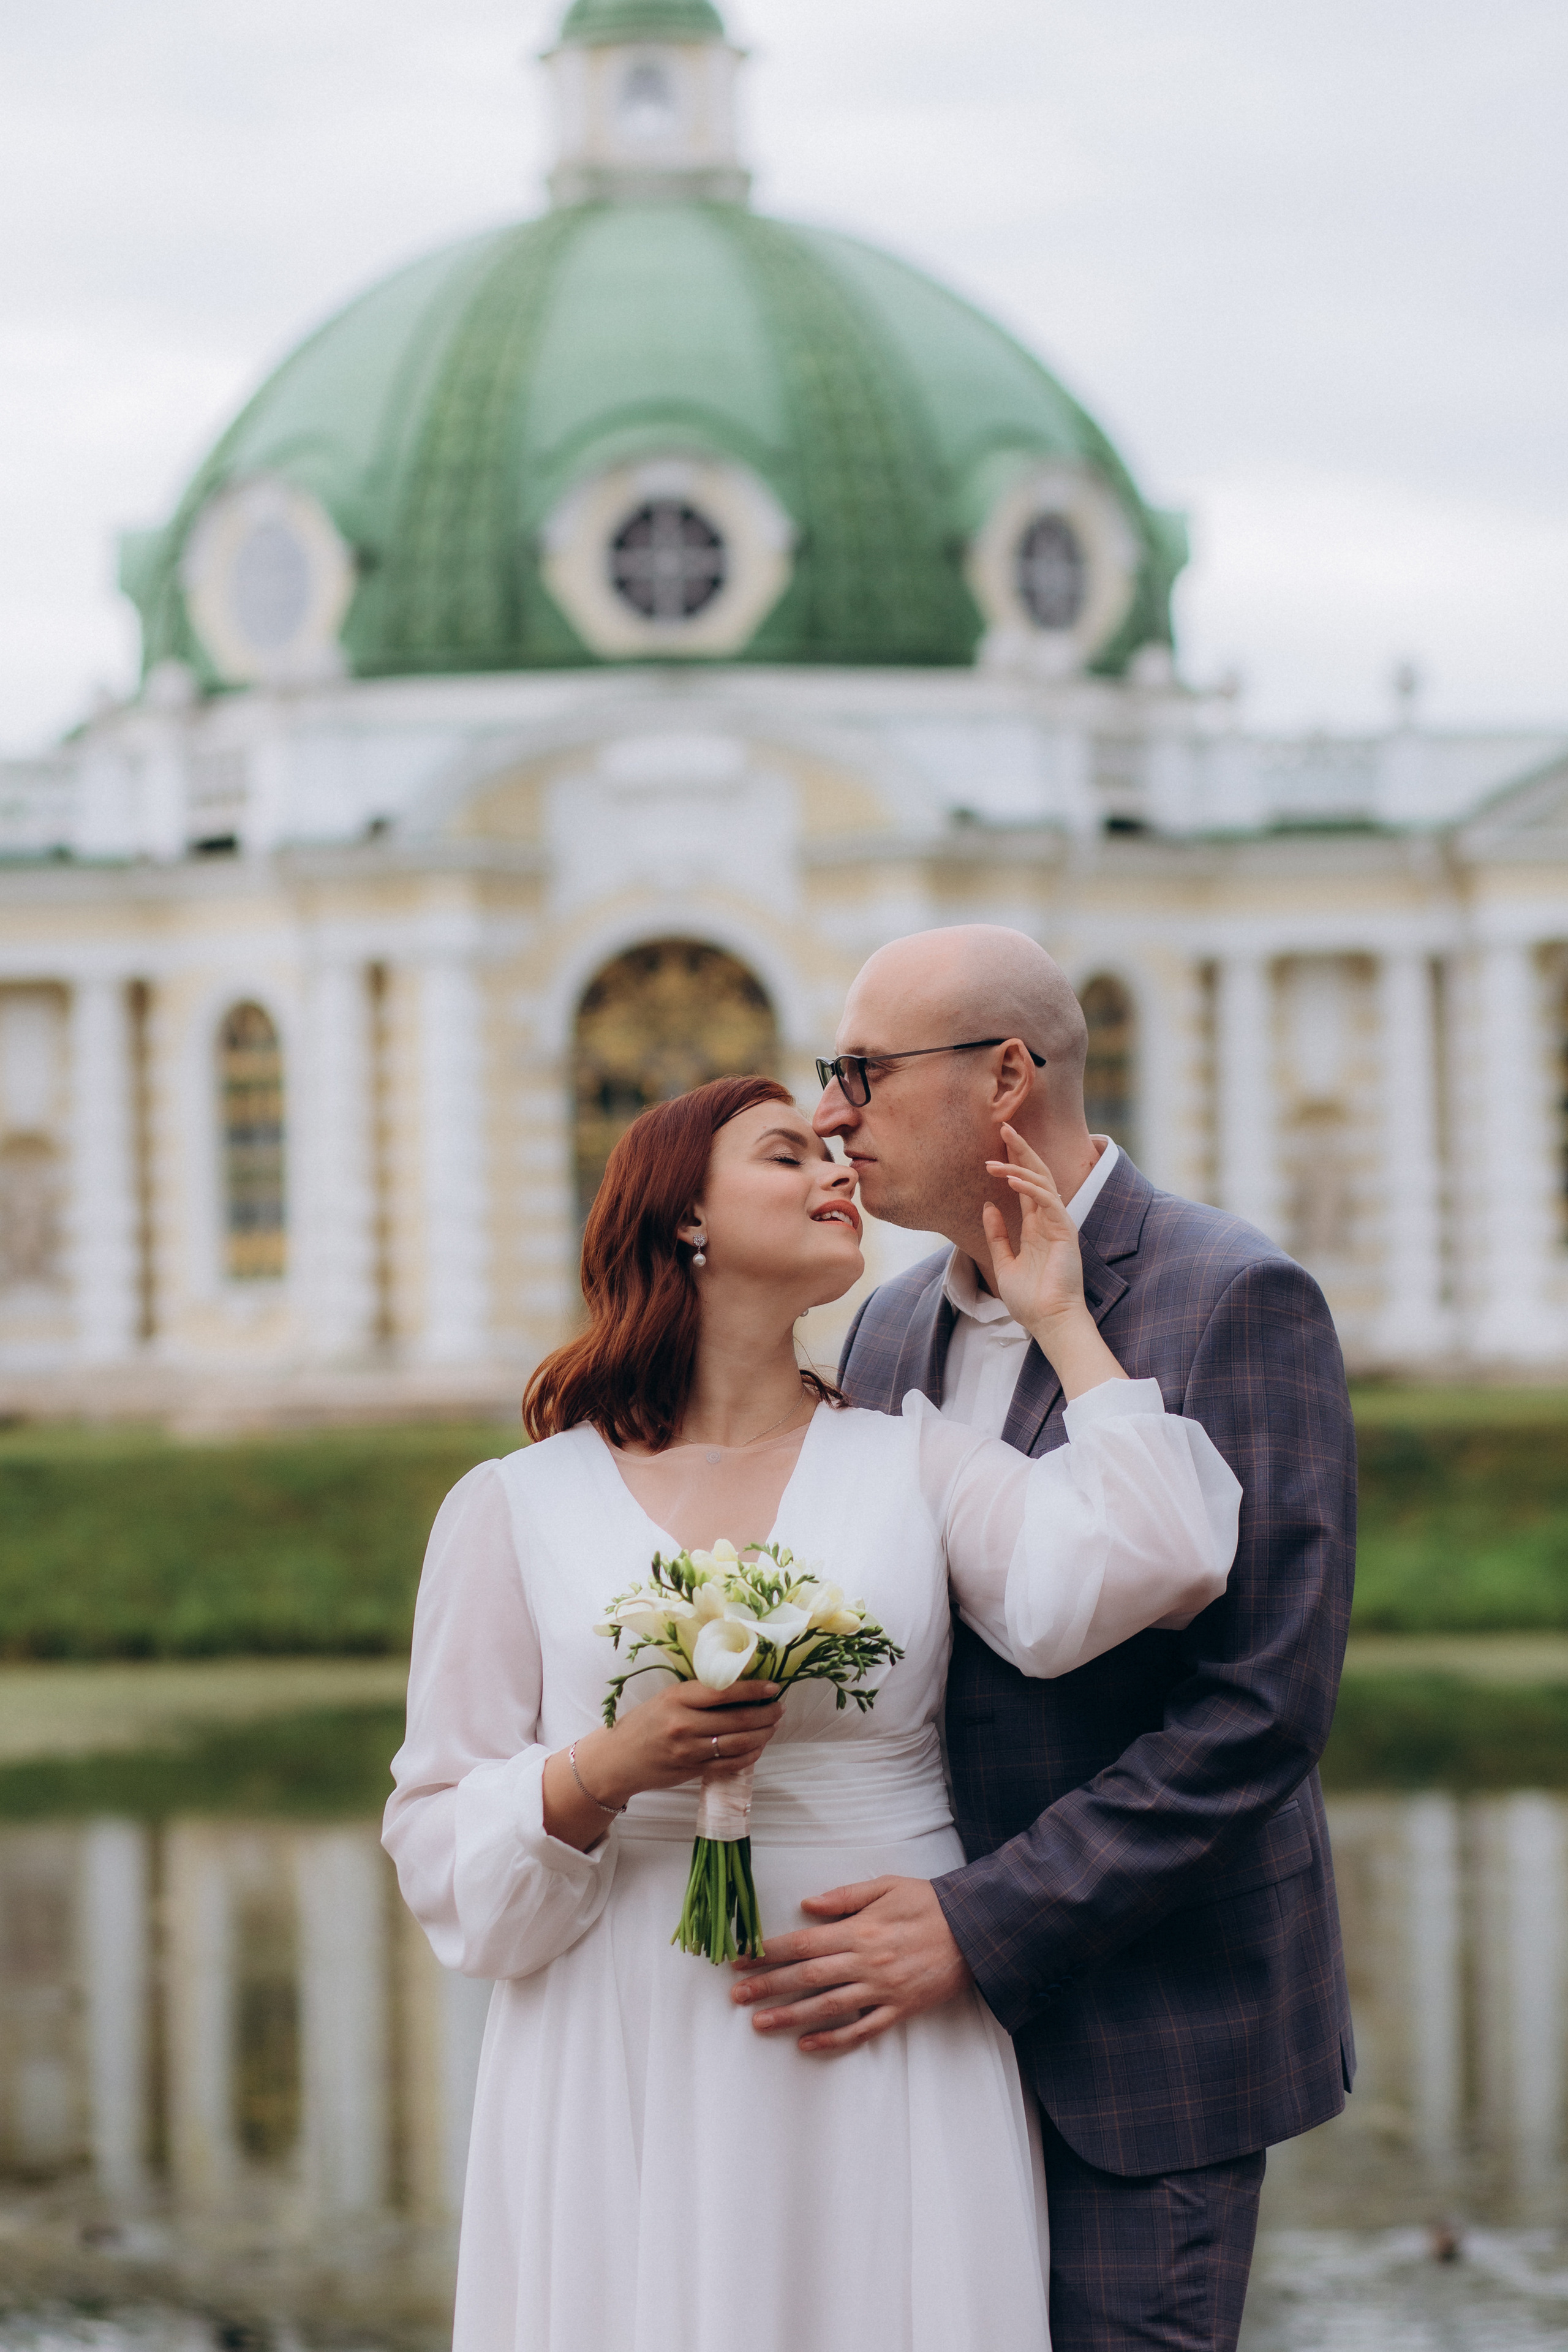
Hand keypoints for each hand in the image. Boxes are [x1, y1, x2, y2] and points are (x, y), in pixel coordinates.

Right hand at [589, 1677, 783, 1805]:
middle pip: (736, 1719)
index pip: (723, 1692)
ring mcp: (689, 1751)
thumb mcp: (666, 1698)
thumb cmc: (644, 1723)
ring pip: (738, 1743)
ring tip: (773, 1726)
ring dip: (762, 1735)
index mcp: (677, 1698)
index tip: (773, 1687)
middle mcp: (683, 1724)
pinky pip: (729, 1764)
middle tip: (779, 1708)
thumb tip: (739, 1686)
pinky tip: (758, 1747)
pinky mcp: (692, 1771)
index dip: (753, 1689)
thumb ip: (698, 1694)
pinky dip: (749, 1756)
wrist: (618, 1759)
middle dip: (765, 1714)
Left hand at [730, 1875, 971, 2051]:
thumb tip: (806, 1905)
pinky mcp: (900, 2009)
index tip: (740, 1960)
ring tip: (759, 2024)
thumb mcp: (886, 1885)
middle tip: (736, 1997)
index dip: (768, 1953)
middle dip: (767, 1986)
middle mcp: (865, 1962)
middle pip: (807, 1978)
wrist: (976, 1930)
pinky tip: (808, 2045)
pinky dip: (834, 2040)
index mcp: (859, 1930)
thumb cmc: (929, 1902)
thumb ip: (844, 1896)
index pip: (802, 1944)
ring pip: (827, 2008)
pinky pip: (862, 2030)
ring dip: (790, 2016)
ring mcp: (882, 1989)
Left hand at [982, 1123, 1085, 1329]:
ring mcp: (1059, 1224)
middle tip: (1004, 1127)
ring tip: (993, 1160)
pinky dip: (1030, 1188)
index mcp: (1037, 1226)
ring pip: (1043, 1182)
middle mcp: (1050, 1220)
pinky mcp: (1065, 1231)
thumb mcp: (1004, 1262)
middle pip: (1037, 1174)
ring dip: (1019, 1166)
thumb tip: (987, 1205)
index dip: (1014, 1162)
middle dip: (1021, 1150)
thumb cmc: (1030, 1299)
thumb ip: (997, 1234)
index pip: (1026, 1184)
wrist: (1048, 1322)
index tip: (997, 1144)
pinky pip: (1048, 1201)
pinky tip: (1011, 1179)